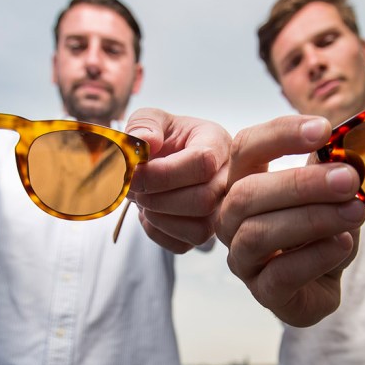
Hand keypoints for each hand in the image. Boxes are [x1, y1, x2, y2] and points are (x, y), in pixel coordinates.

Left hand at [124, 108, 230, 252]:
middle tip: (134, 188)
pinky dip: (158, 233)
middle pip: (204, 200)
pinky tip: (150, 214)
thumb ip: (144, 124)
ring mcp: (222, 209)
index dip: (163, 173)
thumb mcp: (151, 120)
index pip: (204, 162)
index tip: (134, 171)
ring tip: (143, 200)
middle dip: (158, 198)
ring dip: (159, 217)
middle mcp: (229, 178)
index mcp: (218, 143)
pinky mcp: (207, 233)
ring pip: (200, 229)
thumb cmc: (163, 137)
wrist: (163, 160)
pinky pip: (185, 245)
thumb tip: (145, 142)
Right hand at [216, 115, 364, 326]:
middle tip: (348, 179)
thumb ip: (327, 167)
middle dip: (301, 184)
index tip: (324, 130)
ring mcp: (242, 258)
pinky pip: (281, 273)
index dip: (281, 135)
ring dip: (313, 219)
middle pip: (247, 194)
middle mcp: (231, 219)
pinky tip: (343, 244)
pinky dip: (317, 256)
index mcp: (243, 183)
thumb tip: (338, 143)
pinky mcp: (263, 292)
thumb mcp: (329, 192)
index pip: (246, 148)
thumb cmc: (320, 231)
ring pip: (259, 233)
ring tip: (355, 213)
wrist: (325, 282)